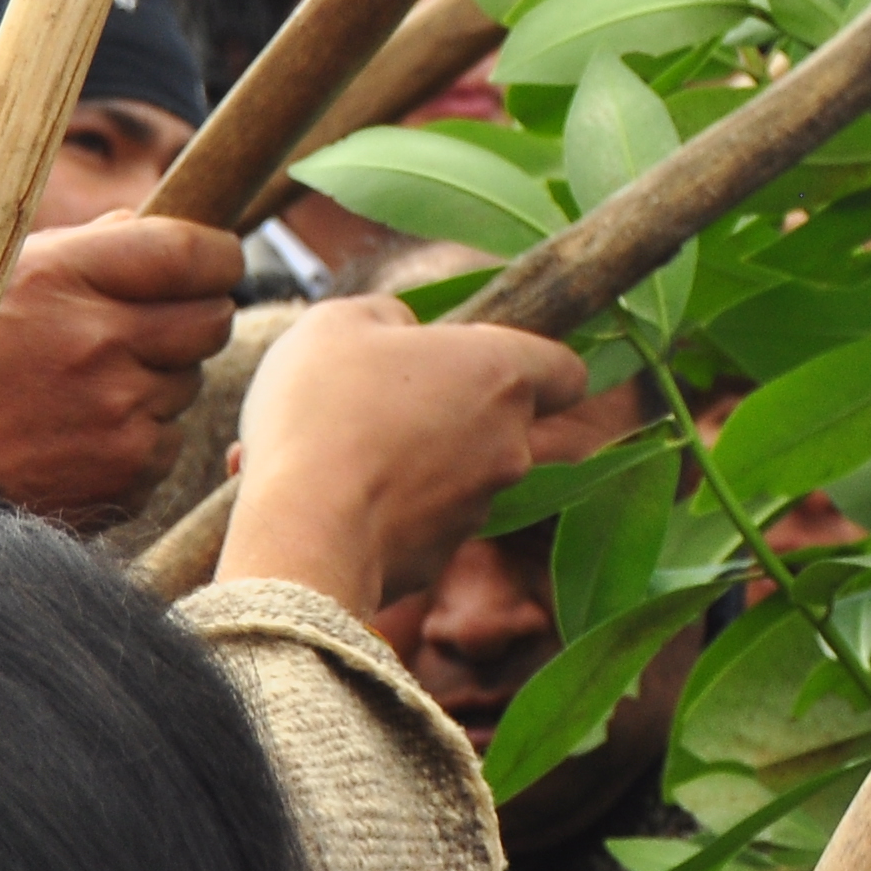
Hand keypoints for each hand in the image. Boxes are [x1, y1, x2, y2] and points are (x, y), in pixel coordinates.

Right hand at [0, 213, 245, 529]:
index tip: (216, 264)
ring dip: (158, 383)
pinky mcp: (126, 469)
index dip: (219, 257)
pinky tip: (84, 438)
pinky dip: (140, 439)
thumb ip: (81, 247)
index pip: (193, 252)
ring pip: (190, 382)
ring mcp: (117, 408)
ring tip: (88, 392)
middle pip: (213, 319)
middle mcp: (97, 339)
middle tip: (151, 332)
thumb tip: (147, 222)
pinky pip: (169, 440)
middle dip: (194, 321)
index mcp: (64, 275)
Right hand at [216, 296, 587, 616]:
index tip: (479, 361)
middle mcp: (510, 442)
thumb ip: (388, 316)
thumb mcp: (340, 323)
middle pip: (504, 421)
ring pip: (461, 472)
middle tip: (383, 403)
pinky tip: (334, 499)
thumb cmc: (325, 410)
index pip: (566, 371)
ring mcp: (480, 504)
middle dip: (453, 412)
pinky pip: (423, 520)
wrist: (303, 529)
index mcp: (501, 373)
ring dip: (416, 460)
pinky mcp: (442, 554)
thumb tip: (404, 332)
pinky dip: (391, 509)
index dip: (534, 363)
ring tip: (341, 452)